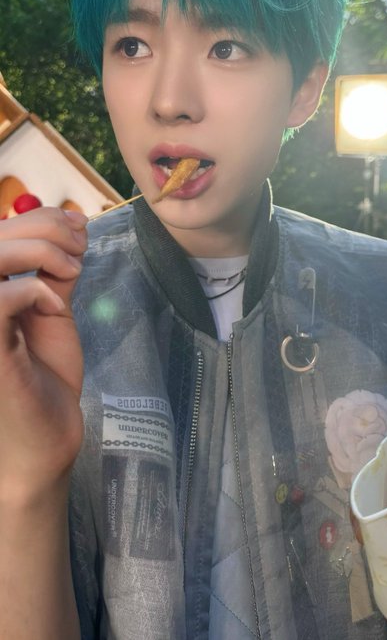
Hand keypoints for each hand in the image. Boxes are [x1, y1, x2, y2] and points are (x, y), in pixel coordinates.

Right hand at [0, 207, 87, 501]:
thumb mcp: (51, 309)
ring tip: (72, 271)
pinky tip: (54, 305)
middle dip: (42, 228)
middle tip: (81, 245)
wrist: (45, 441)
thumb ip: (52, 269)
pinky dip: (32, 290)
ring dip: (37, 252)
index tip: (78, 225)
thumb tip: (73, 222)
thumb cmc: (42, 378)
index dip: (35, 218)